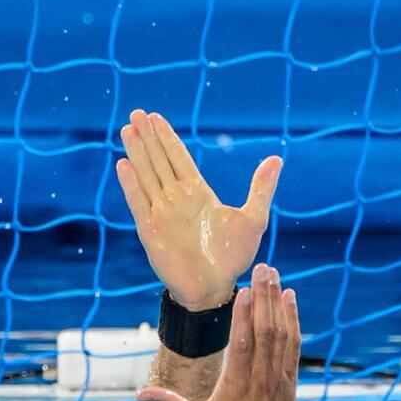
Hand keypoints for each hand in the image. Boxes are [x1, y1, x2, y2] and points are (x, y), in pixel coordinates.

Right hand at [116, 110, 282, 310]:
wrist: (215, 288)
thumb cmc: (233, 258)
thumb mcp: (253, 219)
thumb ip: (260, 189)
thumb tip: (277, 159)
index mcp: (198, 194)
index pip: (179, 158)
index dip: (167, 138)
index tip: (156, 117)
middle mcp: (177, 200)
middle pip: (159, 161)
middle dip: (149, 137)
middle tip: (137, 112)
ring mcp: (162, 213)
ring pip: (147, 176)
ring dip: (138, 152)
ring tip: (128, 129)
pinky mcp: (151, 230)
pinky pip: (139, 203)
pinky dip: (131, 184)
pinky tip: (124, 164)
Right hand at [136, 264, 298, 400]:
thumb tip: (139, 394)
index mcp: (236, 386)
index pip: (242, 346)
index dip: (244, 317)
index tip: (244, 290)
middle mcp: (261, 378)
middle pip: (265, 331)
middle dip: (265, 297)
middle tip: (263, 267)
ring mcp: (279, 377)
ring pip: (281, 334)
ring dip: (278, 302)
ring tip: (274, 273)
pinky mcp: (290, 379)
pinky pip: (293, 345)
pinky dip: (293, 320)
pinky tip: (290, 298)